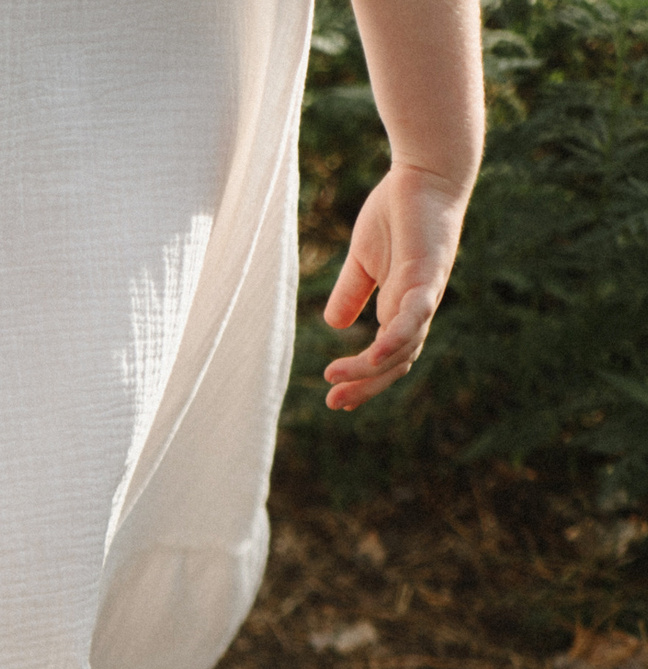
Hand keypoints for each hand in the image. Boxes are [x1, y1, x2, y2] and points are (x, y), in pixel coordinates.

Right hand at [320, 162, 471, 410]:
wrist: (426, 172)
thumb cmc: (398, 209)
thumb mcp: (363, 259)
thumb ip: (351, 291)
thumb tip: (335, 324)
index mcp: (402, 305)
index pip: (388, 355)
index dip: (364, 378)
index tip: (334, 393)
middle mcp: (418, 307)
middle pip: (397, 361)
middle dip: (366, 386)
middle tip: (334, 403)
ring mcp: (425, 294)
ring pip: (404, 347)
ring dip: (372, 370)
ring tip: (338, 380)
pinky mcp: (428, 275)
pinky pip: (413, 316)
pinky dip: (395, 339)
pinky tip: (373, 356)